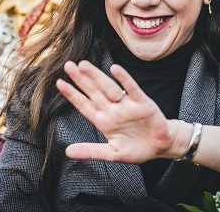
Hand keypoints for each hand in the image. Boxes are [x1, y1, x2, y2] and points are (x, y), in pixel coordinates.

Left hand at [57, 60, 186, 162]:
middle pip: (93, 92)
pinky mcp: (143, 104)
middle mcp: (113, 110)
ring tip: (84, 65)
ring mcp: (127, 105)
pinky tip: (115, 69)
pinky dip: (124, 79)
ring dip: (97, 76)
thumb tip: (67, 152)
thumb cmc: (135, 149)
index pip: (84, 105)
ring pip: (109, 88)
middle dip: (80, 79)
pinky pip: (132, 89)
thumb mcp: (112, 154)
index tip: (59, 83)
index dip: (72, 94)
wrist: (161, 147)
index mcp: (103, 121)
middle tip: (68, 65)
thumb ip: (91, 151)